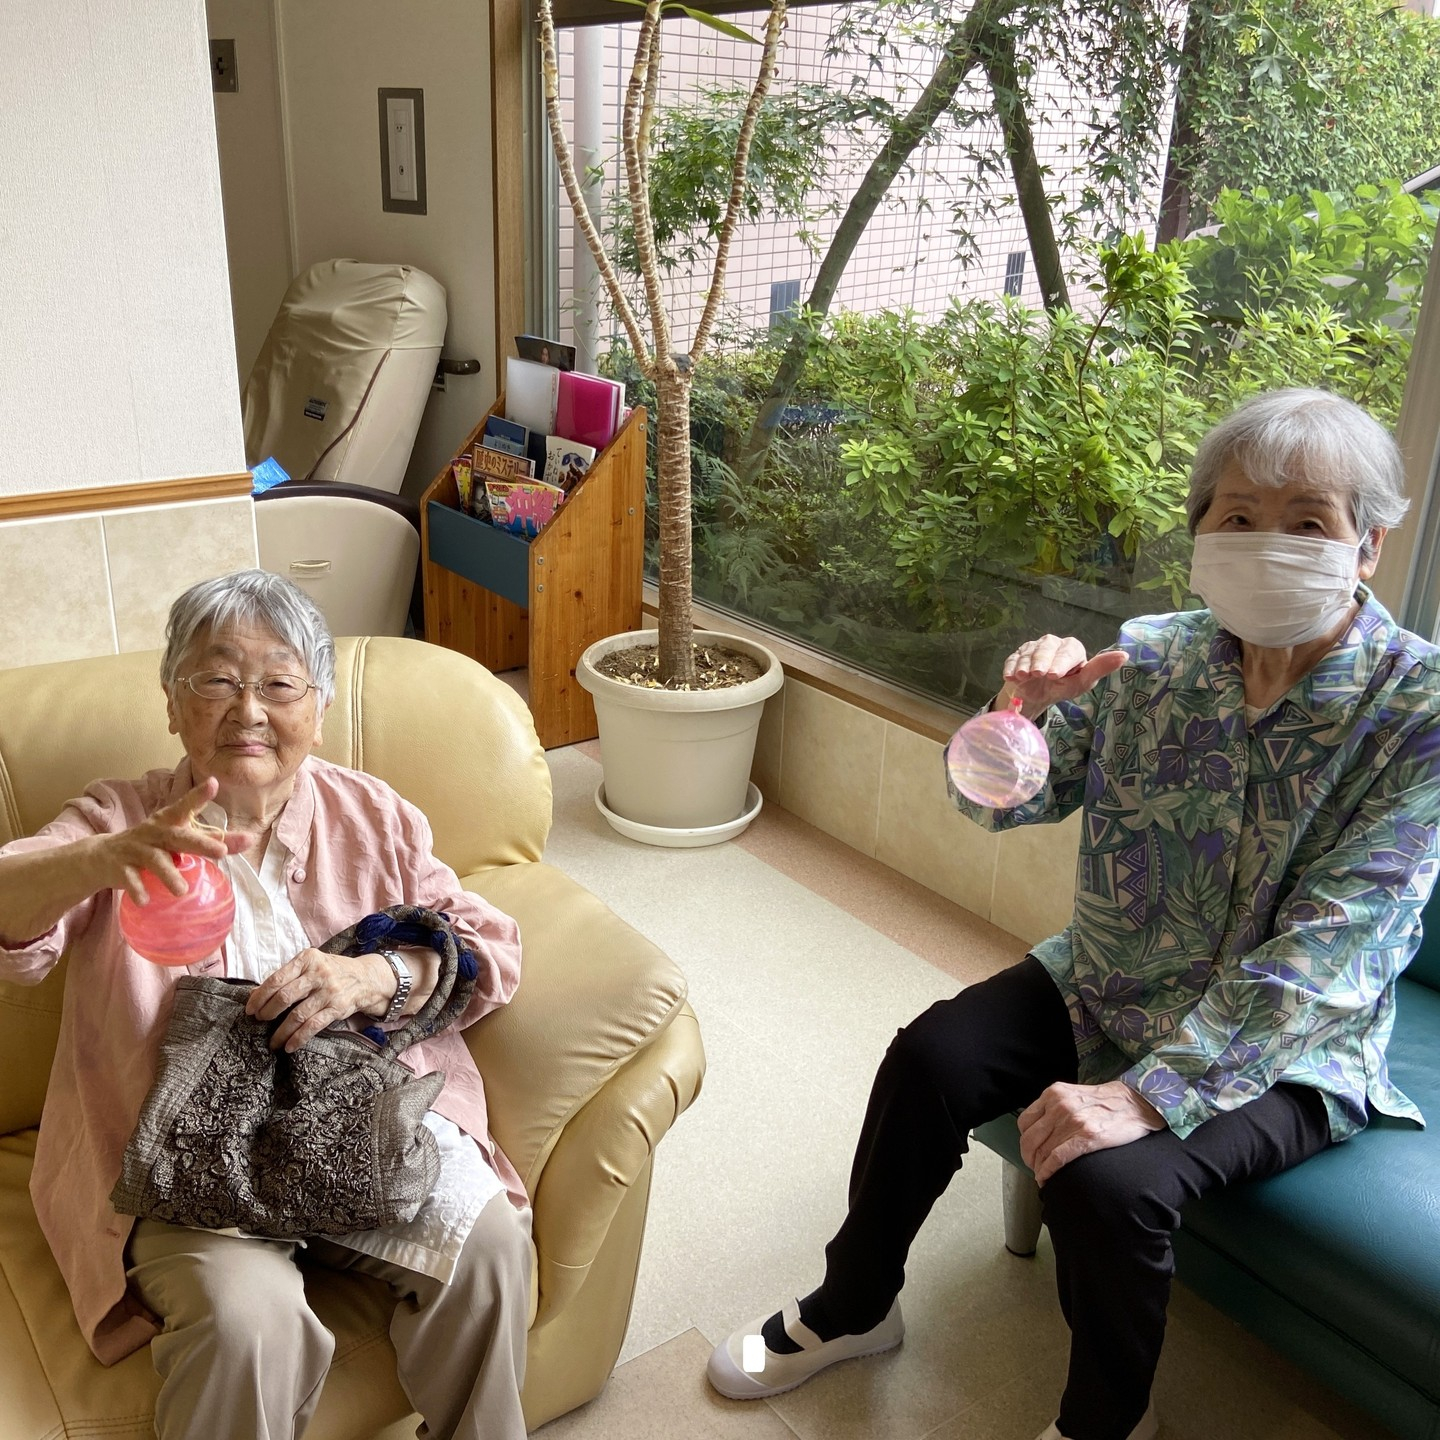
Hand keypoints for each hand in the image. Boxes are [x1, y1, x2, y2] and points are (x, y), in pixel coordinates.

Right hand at [104, 777, 251, 904]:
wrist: (104, 857)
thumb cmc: (154, 845)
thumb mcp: (180, 838)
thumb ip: (214, 839)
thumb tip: (250, 840)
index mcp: (169, 822)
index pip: (185, 806)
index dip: (198, 795)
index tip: (213, 783)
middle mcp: (154, 832)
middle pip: (177, 836)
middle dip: (200, 843)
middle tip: (222, 852)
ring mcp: (136, 849)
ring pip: (154, 860)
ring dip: (169, 874)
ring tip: (182, 890)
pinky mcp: (120, 867)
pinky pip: (130, 879)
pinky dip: (138, 889)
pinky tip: (145, 900)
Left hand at [245, 948, 395, 1051]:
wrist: (365, 977)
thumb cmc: (331, 971)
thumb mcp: (309, 966)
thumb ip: (285, 977)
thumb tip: (254, 994)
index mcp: (307, 959)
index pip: (276, 979)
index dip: (260, 997)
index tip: (250, 1010)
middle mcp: (318, 973)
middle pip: (285, 996)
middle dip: (267, 1013)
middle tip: (260, 1022)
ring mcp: (329, 990)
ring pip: (297, 1015)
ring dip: (281, 1032)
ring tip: (273, 1042)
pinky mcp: (338, 1007)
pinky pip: (313, 1026)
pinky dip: (298, 1038)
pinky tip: (289, 1045)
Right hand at [999, 636, 1126, 718]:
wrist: (1035, 697)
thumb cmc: (1061, 689)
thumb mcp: (1081, 684)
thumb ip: (1099, 669)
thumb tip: (1124, 655)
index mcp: (1072, 649)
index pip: (1068, 650)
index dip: (1060, 661)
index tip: (1053, 676)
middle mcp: (1053, 644)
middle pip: (1046, 646)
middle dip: (1040, 661)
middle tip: (1036, 675)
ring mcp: (1033, 647)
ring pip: (1028, 651)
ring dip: (1024, 664)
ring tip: (1021, 677)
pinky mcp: (1017, 654)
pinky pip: (1013, 657)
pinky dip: (1010, 667)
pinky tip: (1010, 678)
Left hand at [1018, 1080, 1164, 1185]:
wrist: (1138, 1103)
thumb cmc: (1107, 1102)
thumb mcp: (1074, 1095)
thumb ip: (1056, 1107)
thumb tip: (1042, 1130)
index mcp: (1054, 1094)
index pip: (1024, 1122)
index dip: (1024, 1142)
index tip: (1029, 1152)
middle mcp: (1059, 1106)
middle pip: (1030, 1139)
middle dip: (1028, 1159)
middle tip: (1034, 1168)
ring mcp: (1072, 1121)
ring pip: (1042, 1151)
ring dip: (1038, 1168)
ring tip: (1042, 1176)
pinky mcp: (1087, 1137)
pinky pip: (1057, 1158)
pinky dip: (1048, 1172)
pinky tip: (1047, 1179)